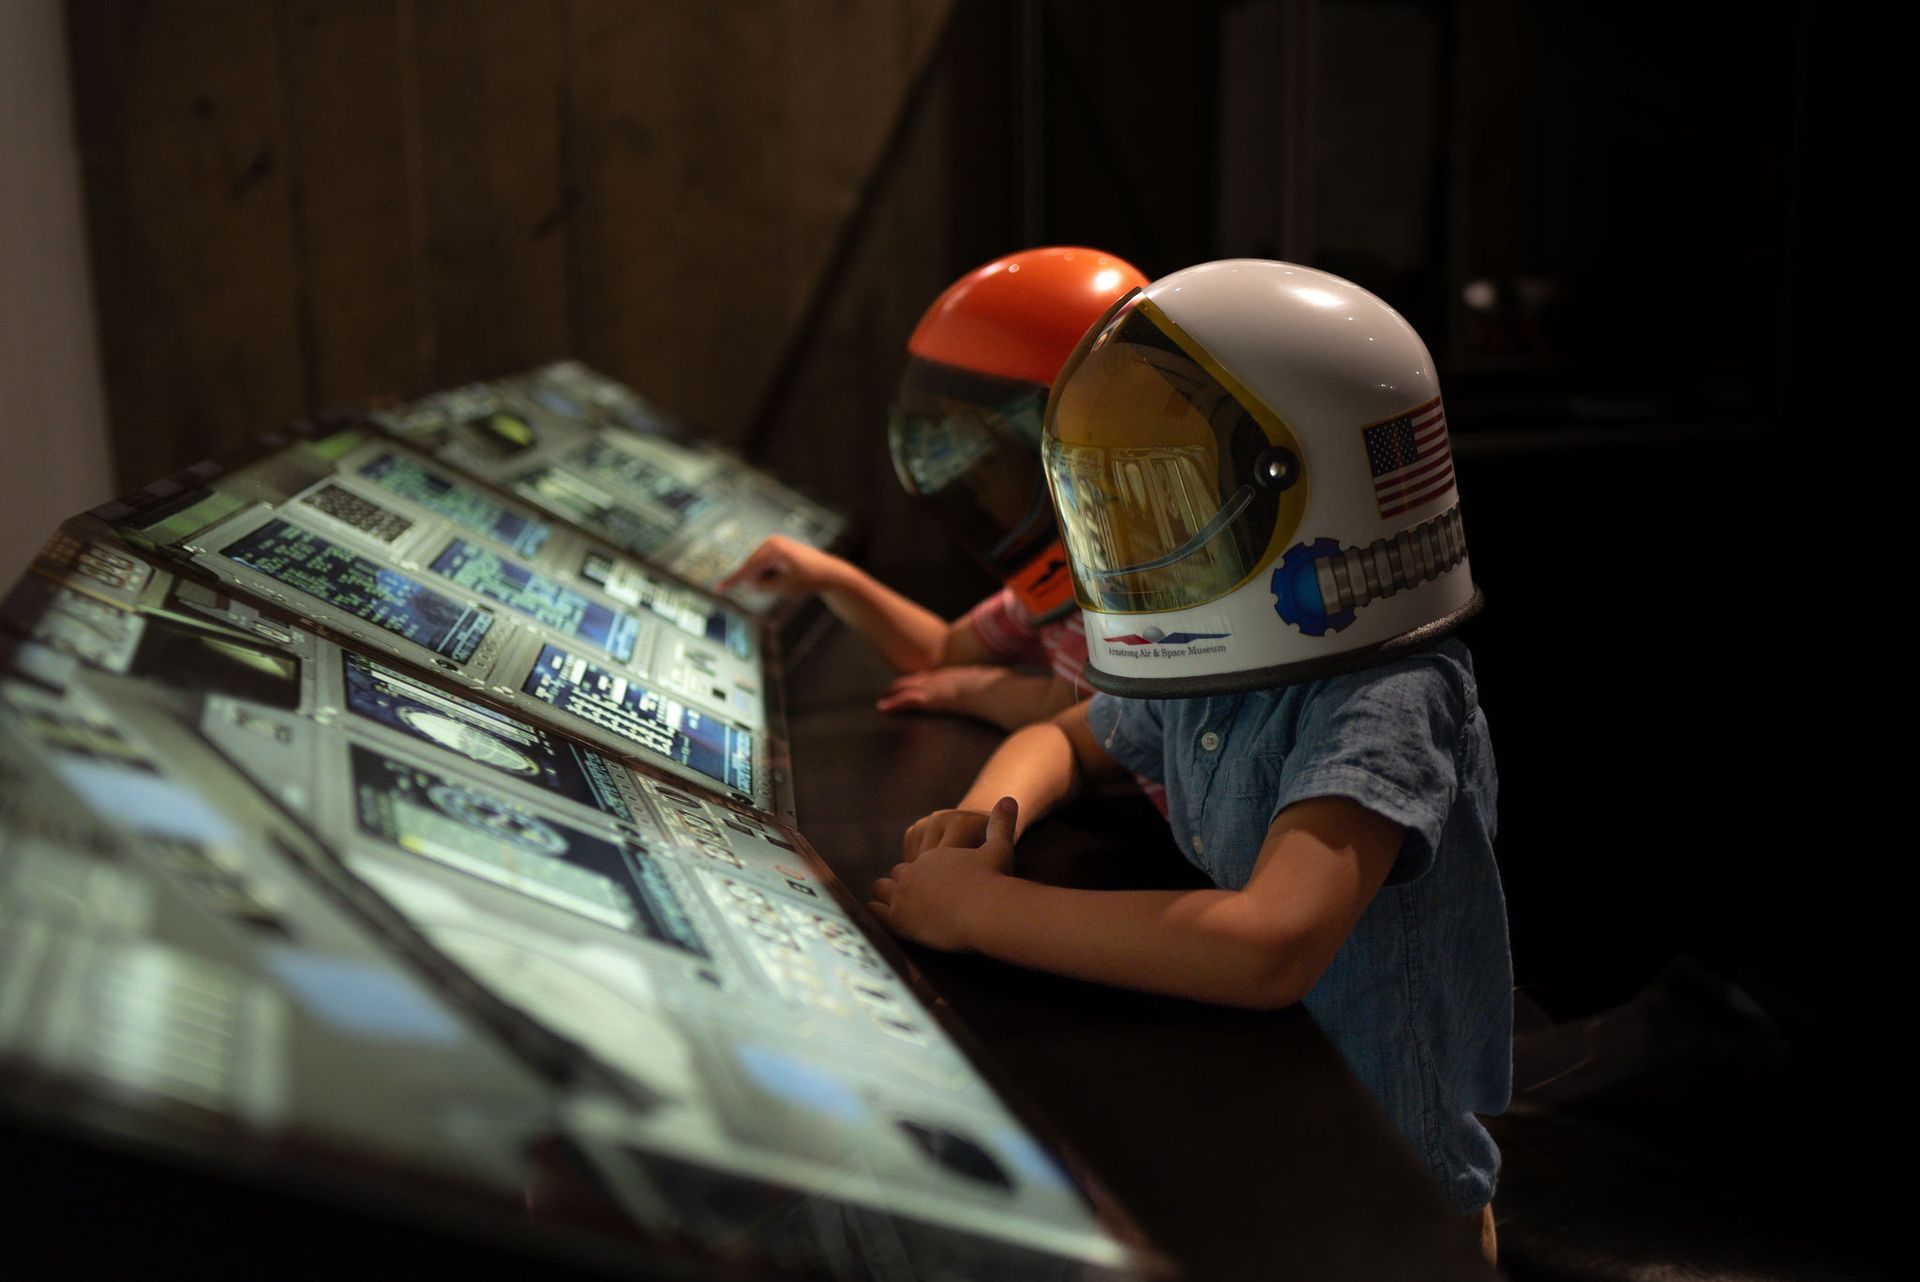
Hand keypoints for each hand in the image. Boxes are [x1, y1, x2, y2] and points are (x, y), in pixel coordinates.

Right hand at [714, 534, 843, 596]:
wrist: (828, 572)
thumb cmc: (808, 580)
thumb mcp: (784, 588)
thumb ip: (762, 586)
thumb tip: (747, 582)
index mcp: (774, 549)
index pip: (748, 568)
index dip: (733, 581)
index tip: (717, 589)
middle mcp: (771, 542)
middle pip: (753, 568)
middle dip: (760, 581)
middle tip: (784, 582)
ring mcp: (773, 544)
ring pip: (757, 569)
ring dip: (766, 578)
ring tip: (788, 578)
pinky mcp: (775, 549)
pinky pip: (764, 566)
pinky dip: (769, 574)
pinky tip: (787, 574)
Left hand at [871, 798, 1018, 950]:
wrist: (987, 910)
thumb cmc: (994, 880)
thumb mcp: (1000, 848)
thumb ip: (1001, 824)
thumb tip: (1009, 799)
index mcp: (932, 854)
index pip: (917, 860)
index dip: (919, 873)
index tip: (925, 882)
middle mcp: (913, 871)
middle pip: (897, 874)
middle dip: (902, 883)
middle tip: (910, 897)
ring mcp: (902, 895)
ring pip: (882, 890)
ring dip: (886, 897)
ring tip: (893, 906)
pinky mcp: (897, 918)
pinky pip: (877, 913)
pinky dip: (876, 914)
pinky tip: (879, 917)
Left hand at [875, 665, 1002, 716]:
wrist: (1000, 691)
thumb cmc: (1005, 690)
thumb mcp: (999, 686)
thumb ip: (995, 688)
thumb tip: (1006, 693)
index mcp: (958, 674)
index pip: (935, 676)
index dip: (922, 680)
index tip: (914, 683)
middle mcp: (944, 677)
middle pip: (918, 679)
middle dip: (904, 685)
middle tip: (891, 691)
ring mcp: (937, 687)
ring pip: (909, 688)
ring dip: (895, 694)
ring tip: (883, 702)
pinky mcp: (933, 700)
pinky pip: (908, 700)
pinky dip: (895, 704)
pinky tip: (883, 708)